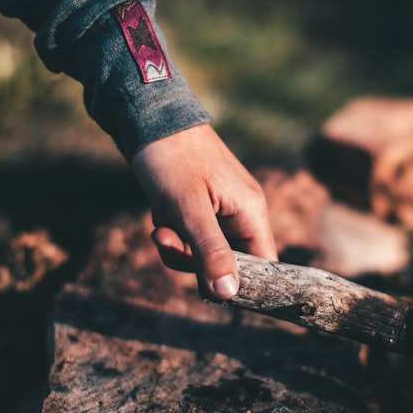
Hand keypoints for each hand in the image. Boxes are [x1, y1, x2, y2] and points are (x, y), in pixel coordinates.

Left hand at [130, 124, 277, 299]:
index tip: (207, 291)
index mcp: (251, 212)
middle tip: (164, 239)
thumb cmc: (171, 160)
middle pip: (229, 262)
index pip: (264, 267)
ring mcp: (224, 208)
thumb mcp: (189, 210)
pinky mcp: (204, 203)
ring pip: (206, 250)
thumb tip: (228, 295)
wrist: (148, 117)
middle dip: (192, 260)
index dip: (240, 284)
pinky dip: (175, 229)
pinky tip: (160, 211)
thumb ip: (211, 252)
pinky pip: (194, 233)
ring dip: (179, 245)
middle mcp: (244, 212)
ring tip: (158, 225)